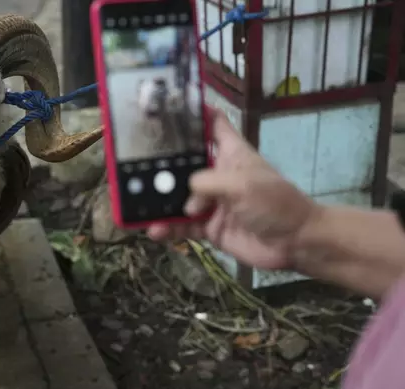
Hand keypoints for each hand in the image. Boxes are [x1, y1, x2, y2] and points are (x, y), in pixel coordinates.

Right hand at [147, 107, 320, 269]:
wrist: (294, 243)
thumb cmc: (274, 203)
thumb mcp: (242, 184)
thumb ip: (207, 184)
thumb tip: (185, 201)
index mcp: (231, 154)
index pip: (213, 125)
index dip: (195, 114)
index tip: (167, 107)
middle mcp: (218, 175)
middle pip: (186, 163)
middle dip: (162, 164)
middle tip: (132, 163)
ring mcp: (212, 202)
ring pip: (179, 197)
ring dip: (160, 201)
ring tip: (137, 202)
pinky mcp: (209, 228)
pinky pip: (182, 226)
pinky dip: (168, 229)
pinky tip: (154, 231)